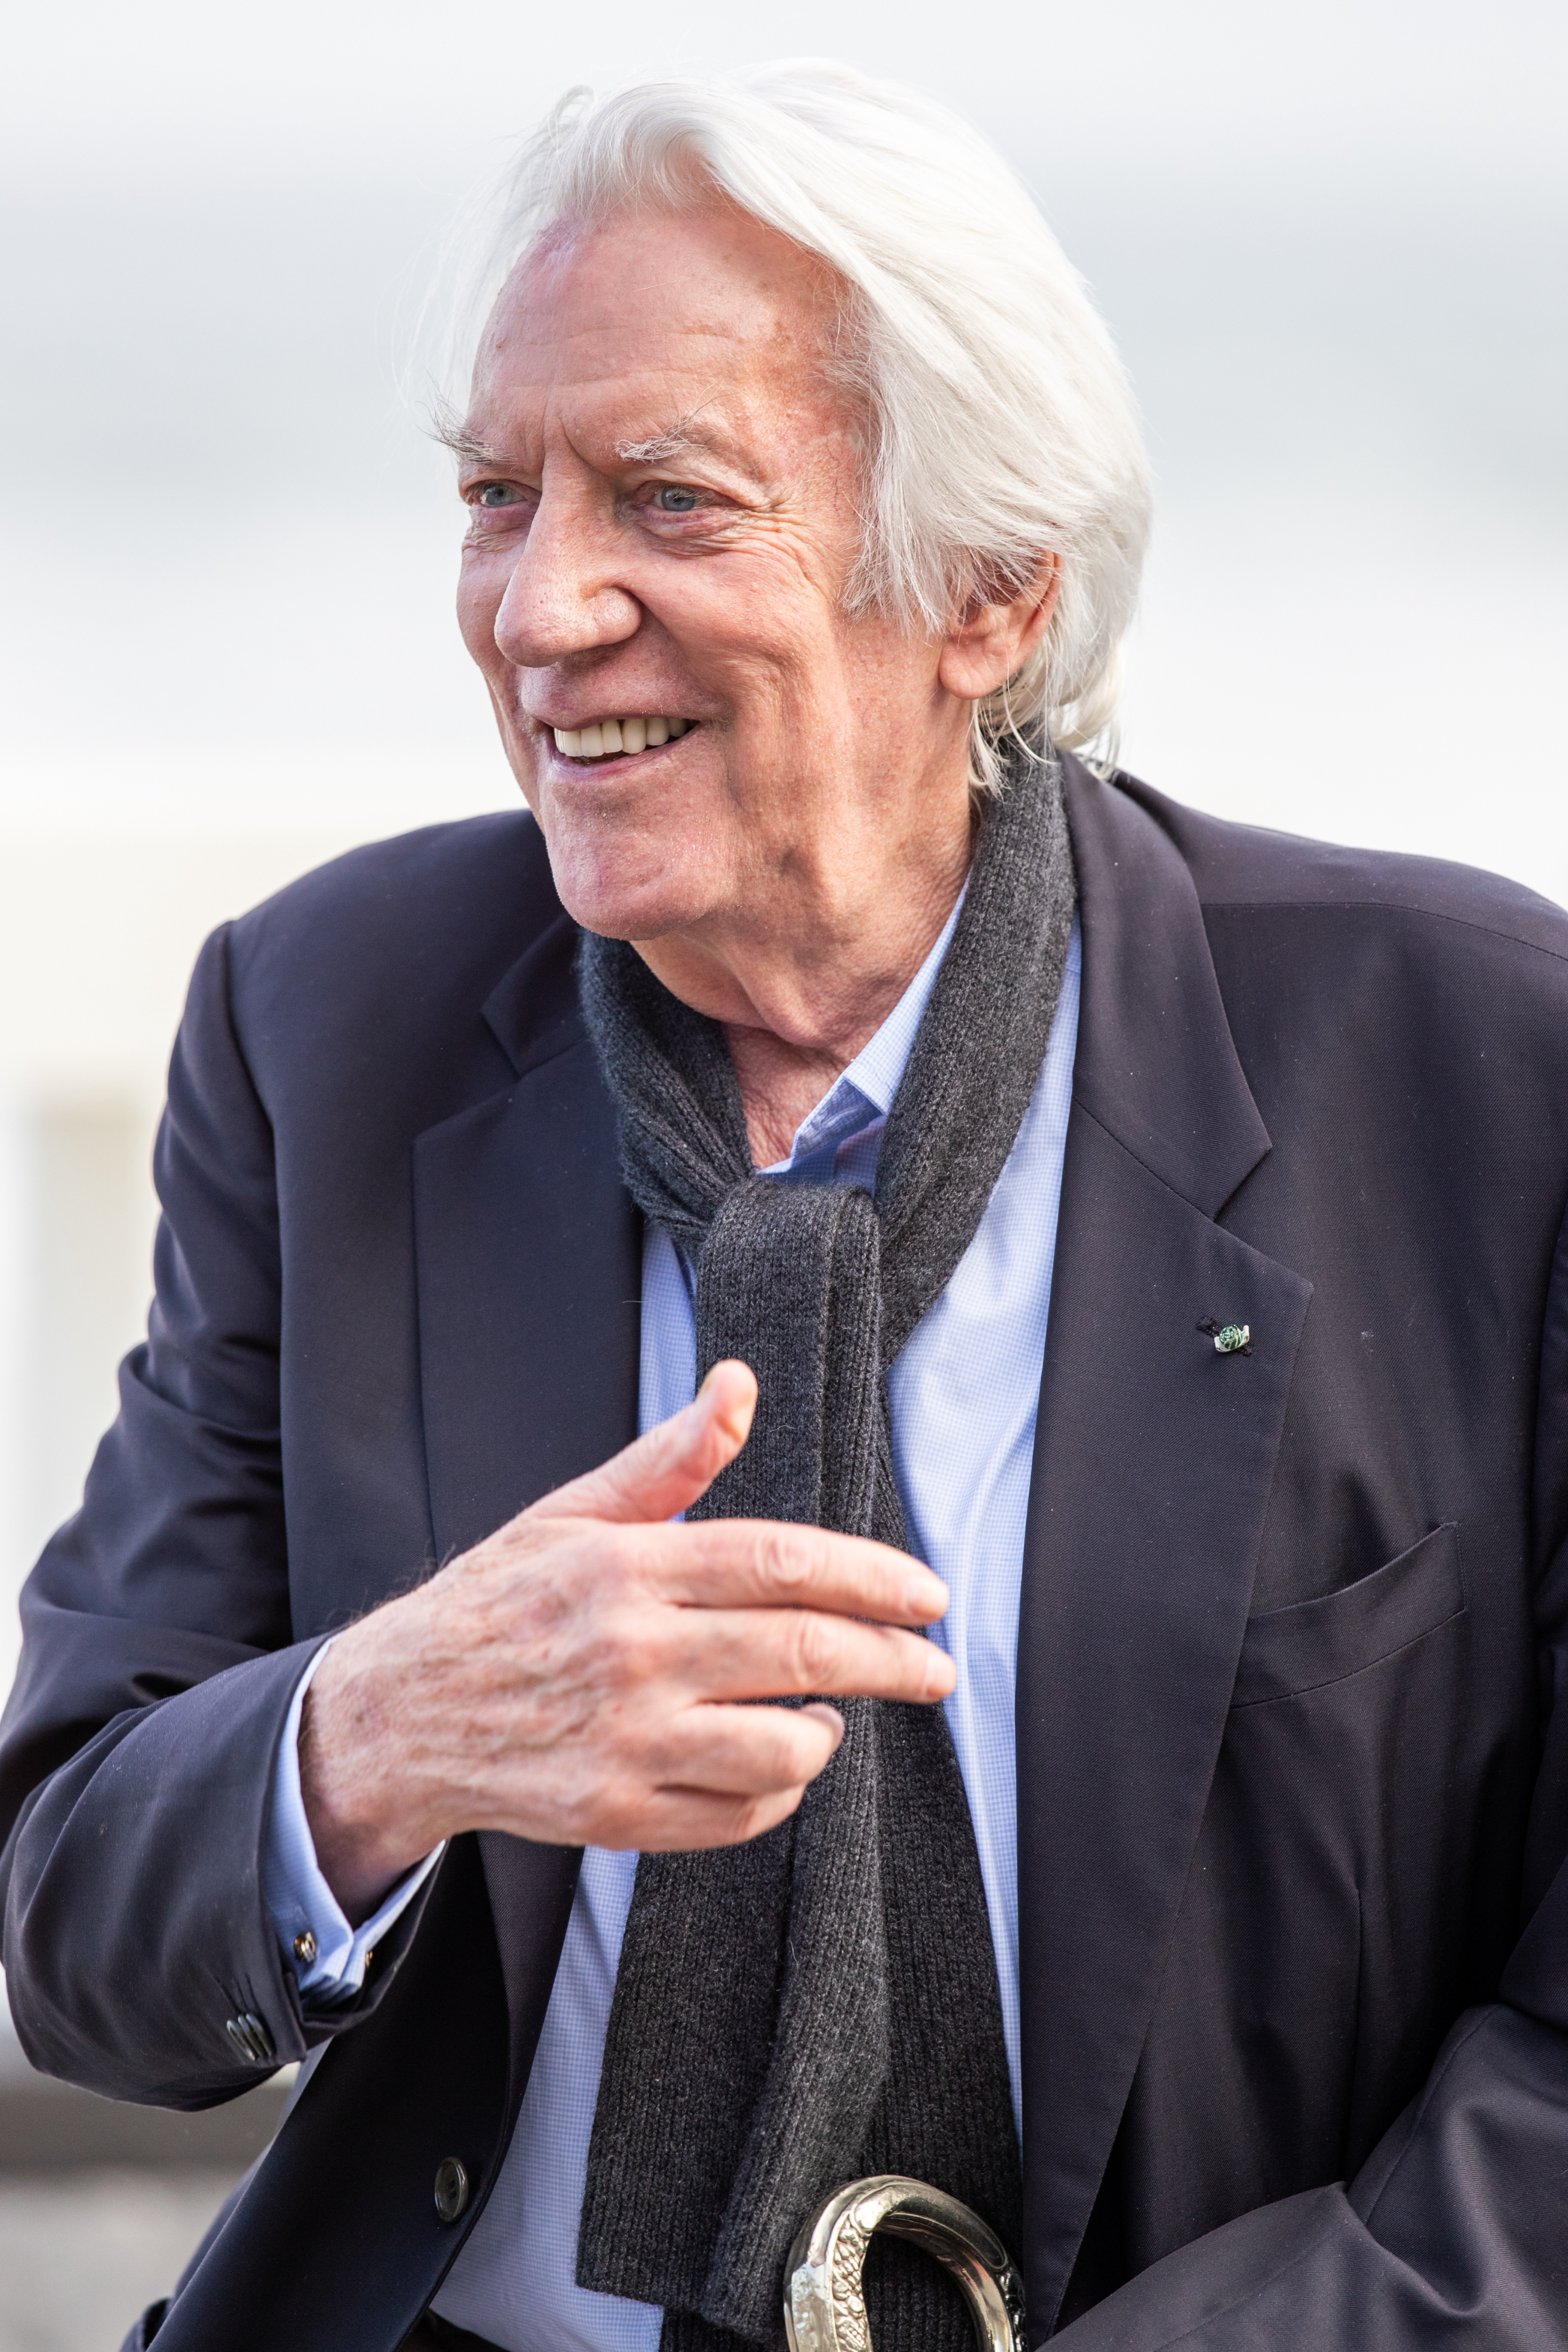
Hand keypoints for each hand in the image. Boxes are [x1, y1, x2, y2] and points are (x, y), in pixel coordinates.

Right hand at [299, 1362, 950, 1920]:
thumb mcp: (574, 1513)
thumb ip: (670, 1459)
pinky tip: (770, 1760)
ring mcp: (624, 1741)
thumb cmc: (500, 1602)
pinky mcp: (616, 1814)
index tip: (929, 1594)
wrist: (401, 1713)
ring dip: (827, 1730)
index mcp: (628, 1567)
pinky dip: (777, 1792)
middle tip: (937, 1665)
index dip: (873, 1578)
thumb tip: (737, 1384)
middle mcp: (631, 1654)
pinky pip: (738, 1814)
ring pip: (783, 1748)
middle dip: (893, 1660)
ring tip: (828, 1710)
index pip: (783, 1563)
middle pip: (803, 1652)